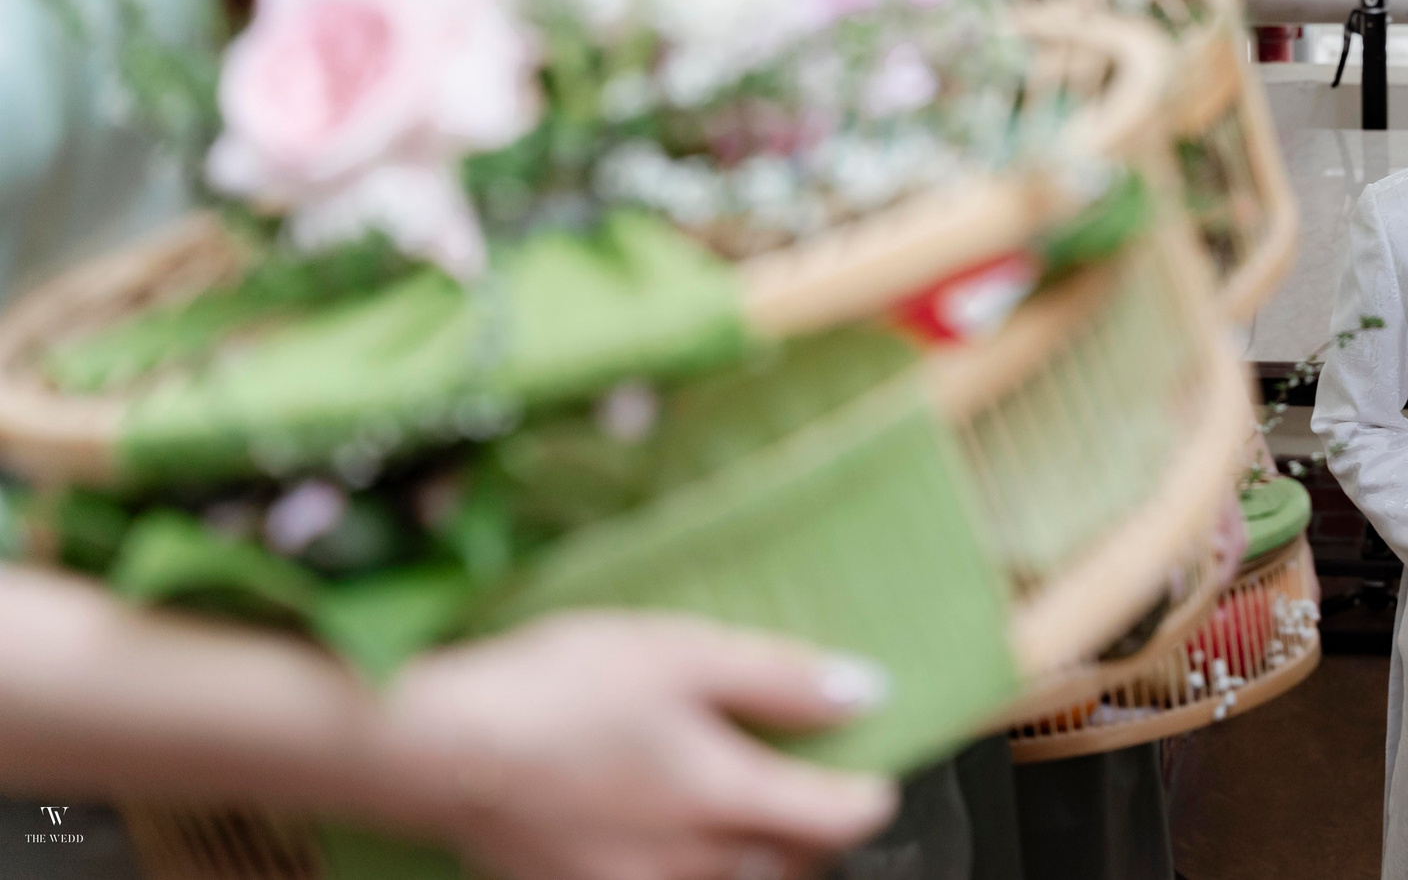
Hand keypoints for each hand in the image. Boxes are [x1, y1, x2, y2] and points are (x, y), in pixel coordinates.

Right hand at [371, 613, 896, 879]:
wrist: (430, 748)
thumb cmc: (558, 689)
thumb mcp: (680, 653)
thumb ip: (779, 679)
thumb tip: (867, 694)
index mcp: (724, 802)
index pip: (839, 821)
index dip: (870, 795)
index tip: (875, 775)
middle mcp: (688, 866)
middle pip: (788, 869)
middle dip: (813, 836)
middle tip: (813, 791)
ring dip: (751, 860)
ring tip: (738, 813)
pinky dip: (683, 870)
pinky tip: (657, 836)